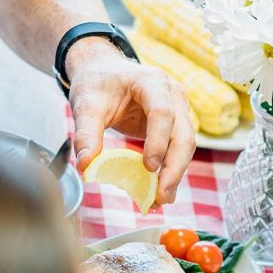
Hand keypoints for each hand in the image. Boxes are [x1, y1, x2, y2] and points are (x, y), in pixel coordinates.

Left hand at [66, 40, 195, 205]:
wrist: (103, 72)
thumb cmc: (97, 84)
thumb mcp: (86, 105)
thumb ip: (86, 134)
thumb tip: (86, 166)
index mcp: (152, 82)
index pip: (163, 113)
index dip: (158, 141)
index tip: (148, 167)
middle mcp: (172, 95)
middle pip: (183, 134)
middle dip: (174, 167)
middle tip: (160, 195)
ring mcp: (178, 110)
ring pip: (186, 145)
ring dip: (175, 173)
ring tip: (161, 199)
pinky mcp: (175, 125)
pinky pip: (178, 150)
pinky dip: (171, 171)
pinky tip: (160, 190)